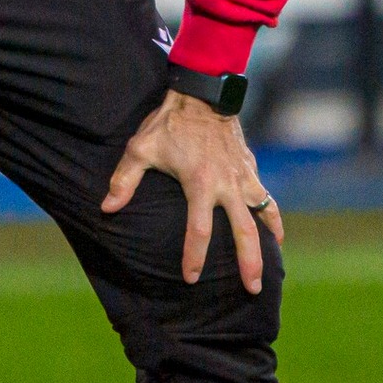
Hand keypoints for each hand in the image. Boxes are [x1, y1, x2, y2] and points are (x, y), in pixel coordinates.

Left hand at [101, 89, 281, 292]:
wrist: (203, 93)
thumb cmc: (169, 122)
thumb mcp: (141, 147)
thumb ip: (124, 180)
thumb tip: (106, 208)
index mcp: (200, 183)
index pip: (199, 230)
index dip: (195, 257)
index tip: (192, 278)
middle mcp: (227, 184)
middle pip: (244, 231)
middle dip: (249, 262)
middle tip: (252, 289)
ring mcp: (243, 176)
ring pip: (262, 216)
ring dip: (266, 244)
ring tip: (269, 270)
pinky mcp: (250, 168)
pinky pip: (266, 198)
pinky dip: (272, 217)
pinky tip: (276, 235)